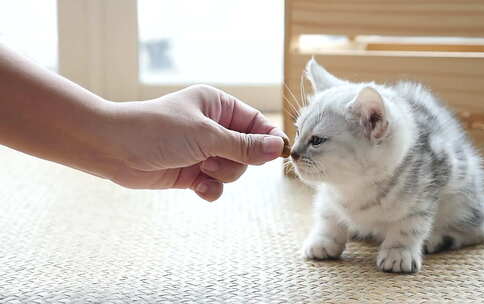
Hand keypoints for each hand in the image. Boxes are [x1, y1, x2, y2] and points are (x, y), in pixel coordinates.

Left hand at [107, 85, 286, 200]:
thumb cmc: (156, 130)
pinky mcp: (191, 172)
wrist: (113, 149)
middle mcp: (213, 127)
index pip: (256, 123)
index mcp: (218, 106)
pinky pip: (216, 185)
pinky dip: (210, 188)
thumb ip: (243, 145)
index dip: (267, 140)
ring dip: (221, 175)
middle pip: (248, 151)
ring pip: (233, 170)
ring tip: (200, 170)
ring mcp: (202, 151)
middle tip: (214, 161)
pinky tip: (197, 187)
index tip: (276, 156)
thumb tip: (276, 148)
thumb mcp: (205, 136)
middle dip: (236, 162)